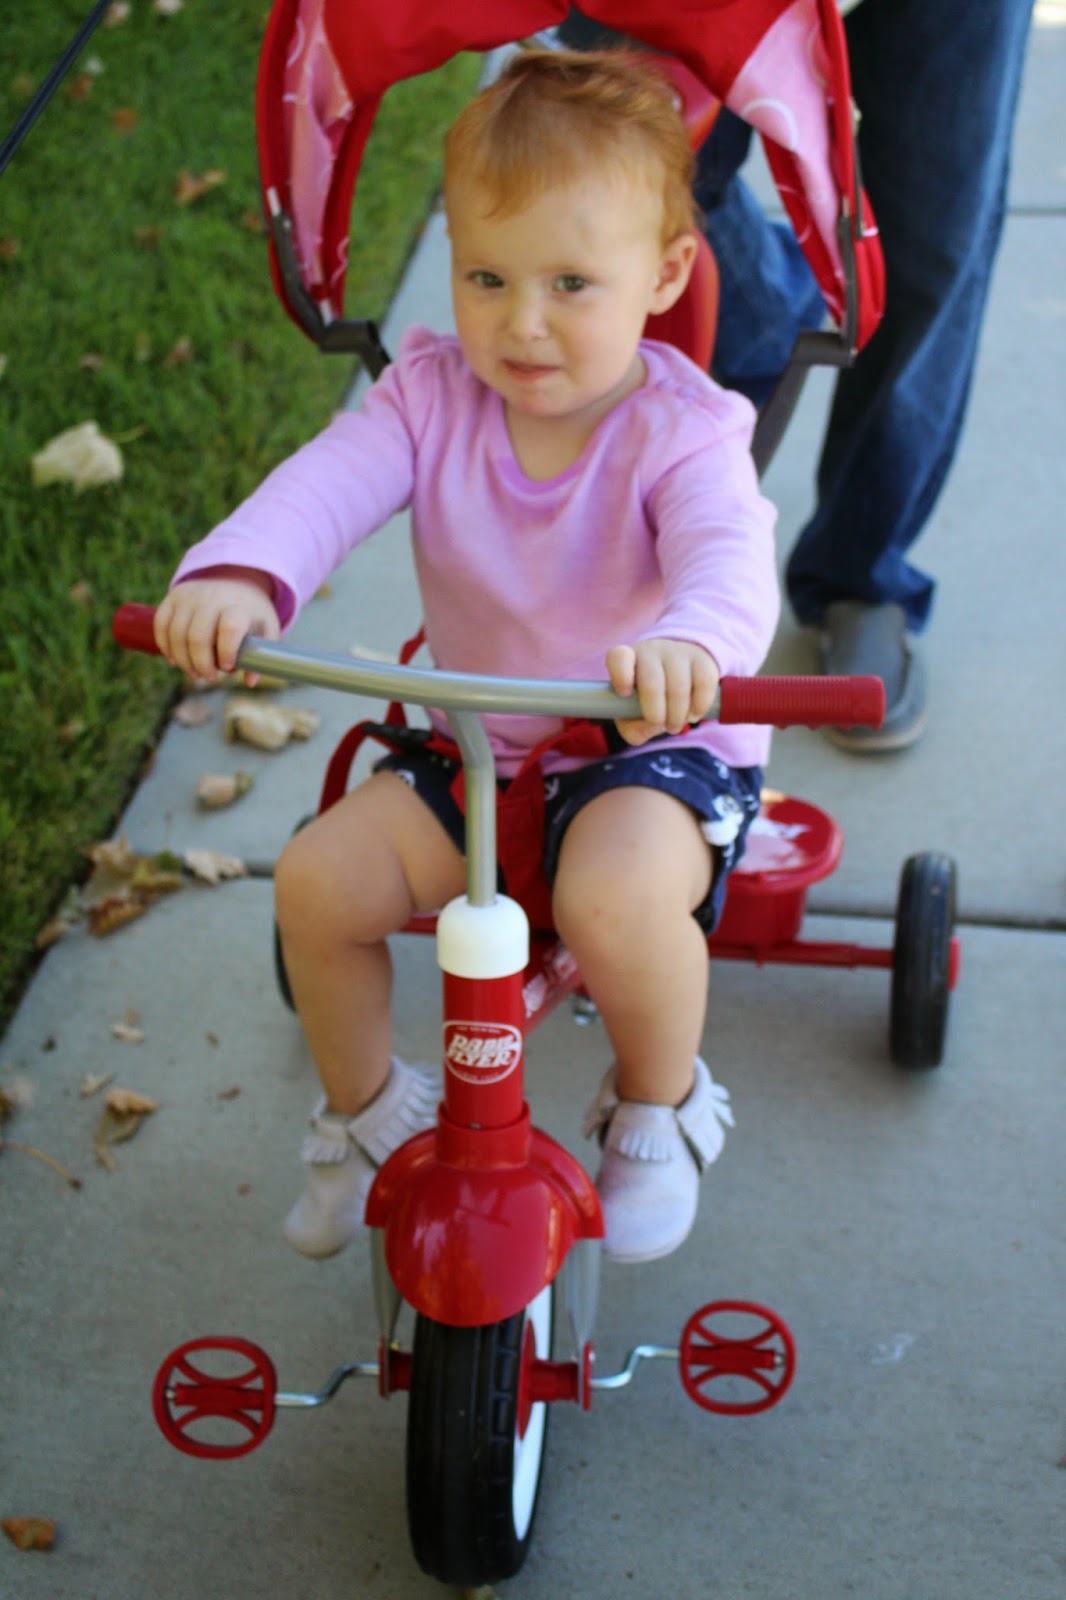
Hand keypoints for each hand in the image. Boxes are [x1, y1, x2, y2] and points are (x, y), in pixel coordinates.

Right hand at [153, 567, 279, 681]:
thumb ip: (261, 655)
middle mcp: (213, 597)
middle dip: (202, 664)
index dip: (226, 652)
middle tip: (210, 678)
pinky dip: (165, 646)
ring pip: (177, 634)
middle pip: (198, 636)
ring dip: (183, 660)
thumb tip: (250, 682)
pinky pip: (161, 624)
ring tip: (195, 673)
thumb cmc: (251, 614)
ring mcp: (191, 595)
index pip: (230, 628)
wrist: (235, 581)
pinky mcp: (174, 595)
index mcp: (239, 606)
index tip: (228, 667)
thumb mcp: (266, 630)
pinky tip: (175, 660)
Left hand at [606, 639, 719, 745]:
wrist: (685, 672)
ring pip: (678, 687)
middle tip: (662, 727)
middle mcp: (650, 650)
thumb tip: (649, 728)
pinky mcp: (702, 658)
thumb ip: (632, 729)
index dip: (621, 677)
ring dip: (678, 715)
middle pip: (651, 683)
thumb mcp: (633, 714)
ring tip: (676, 725)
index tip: (625, 694)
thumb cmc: (650, 699)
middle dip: (657, 715)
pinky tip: (694, 714)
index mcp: (627, 659)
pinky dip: (699, 706)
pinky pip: (703, 684)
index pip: (618, 657)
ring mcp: (677, 651)